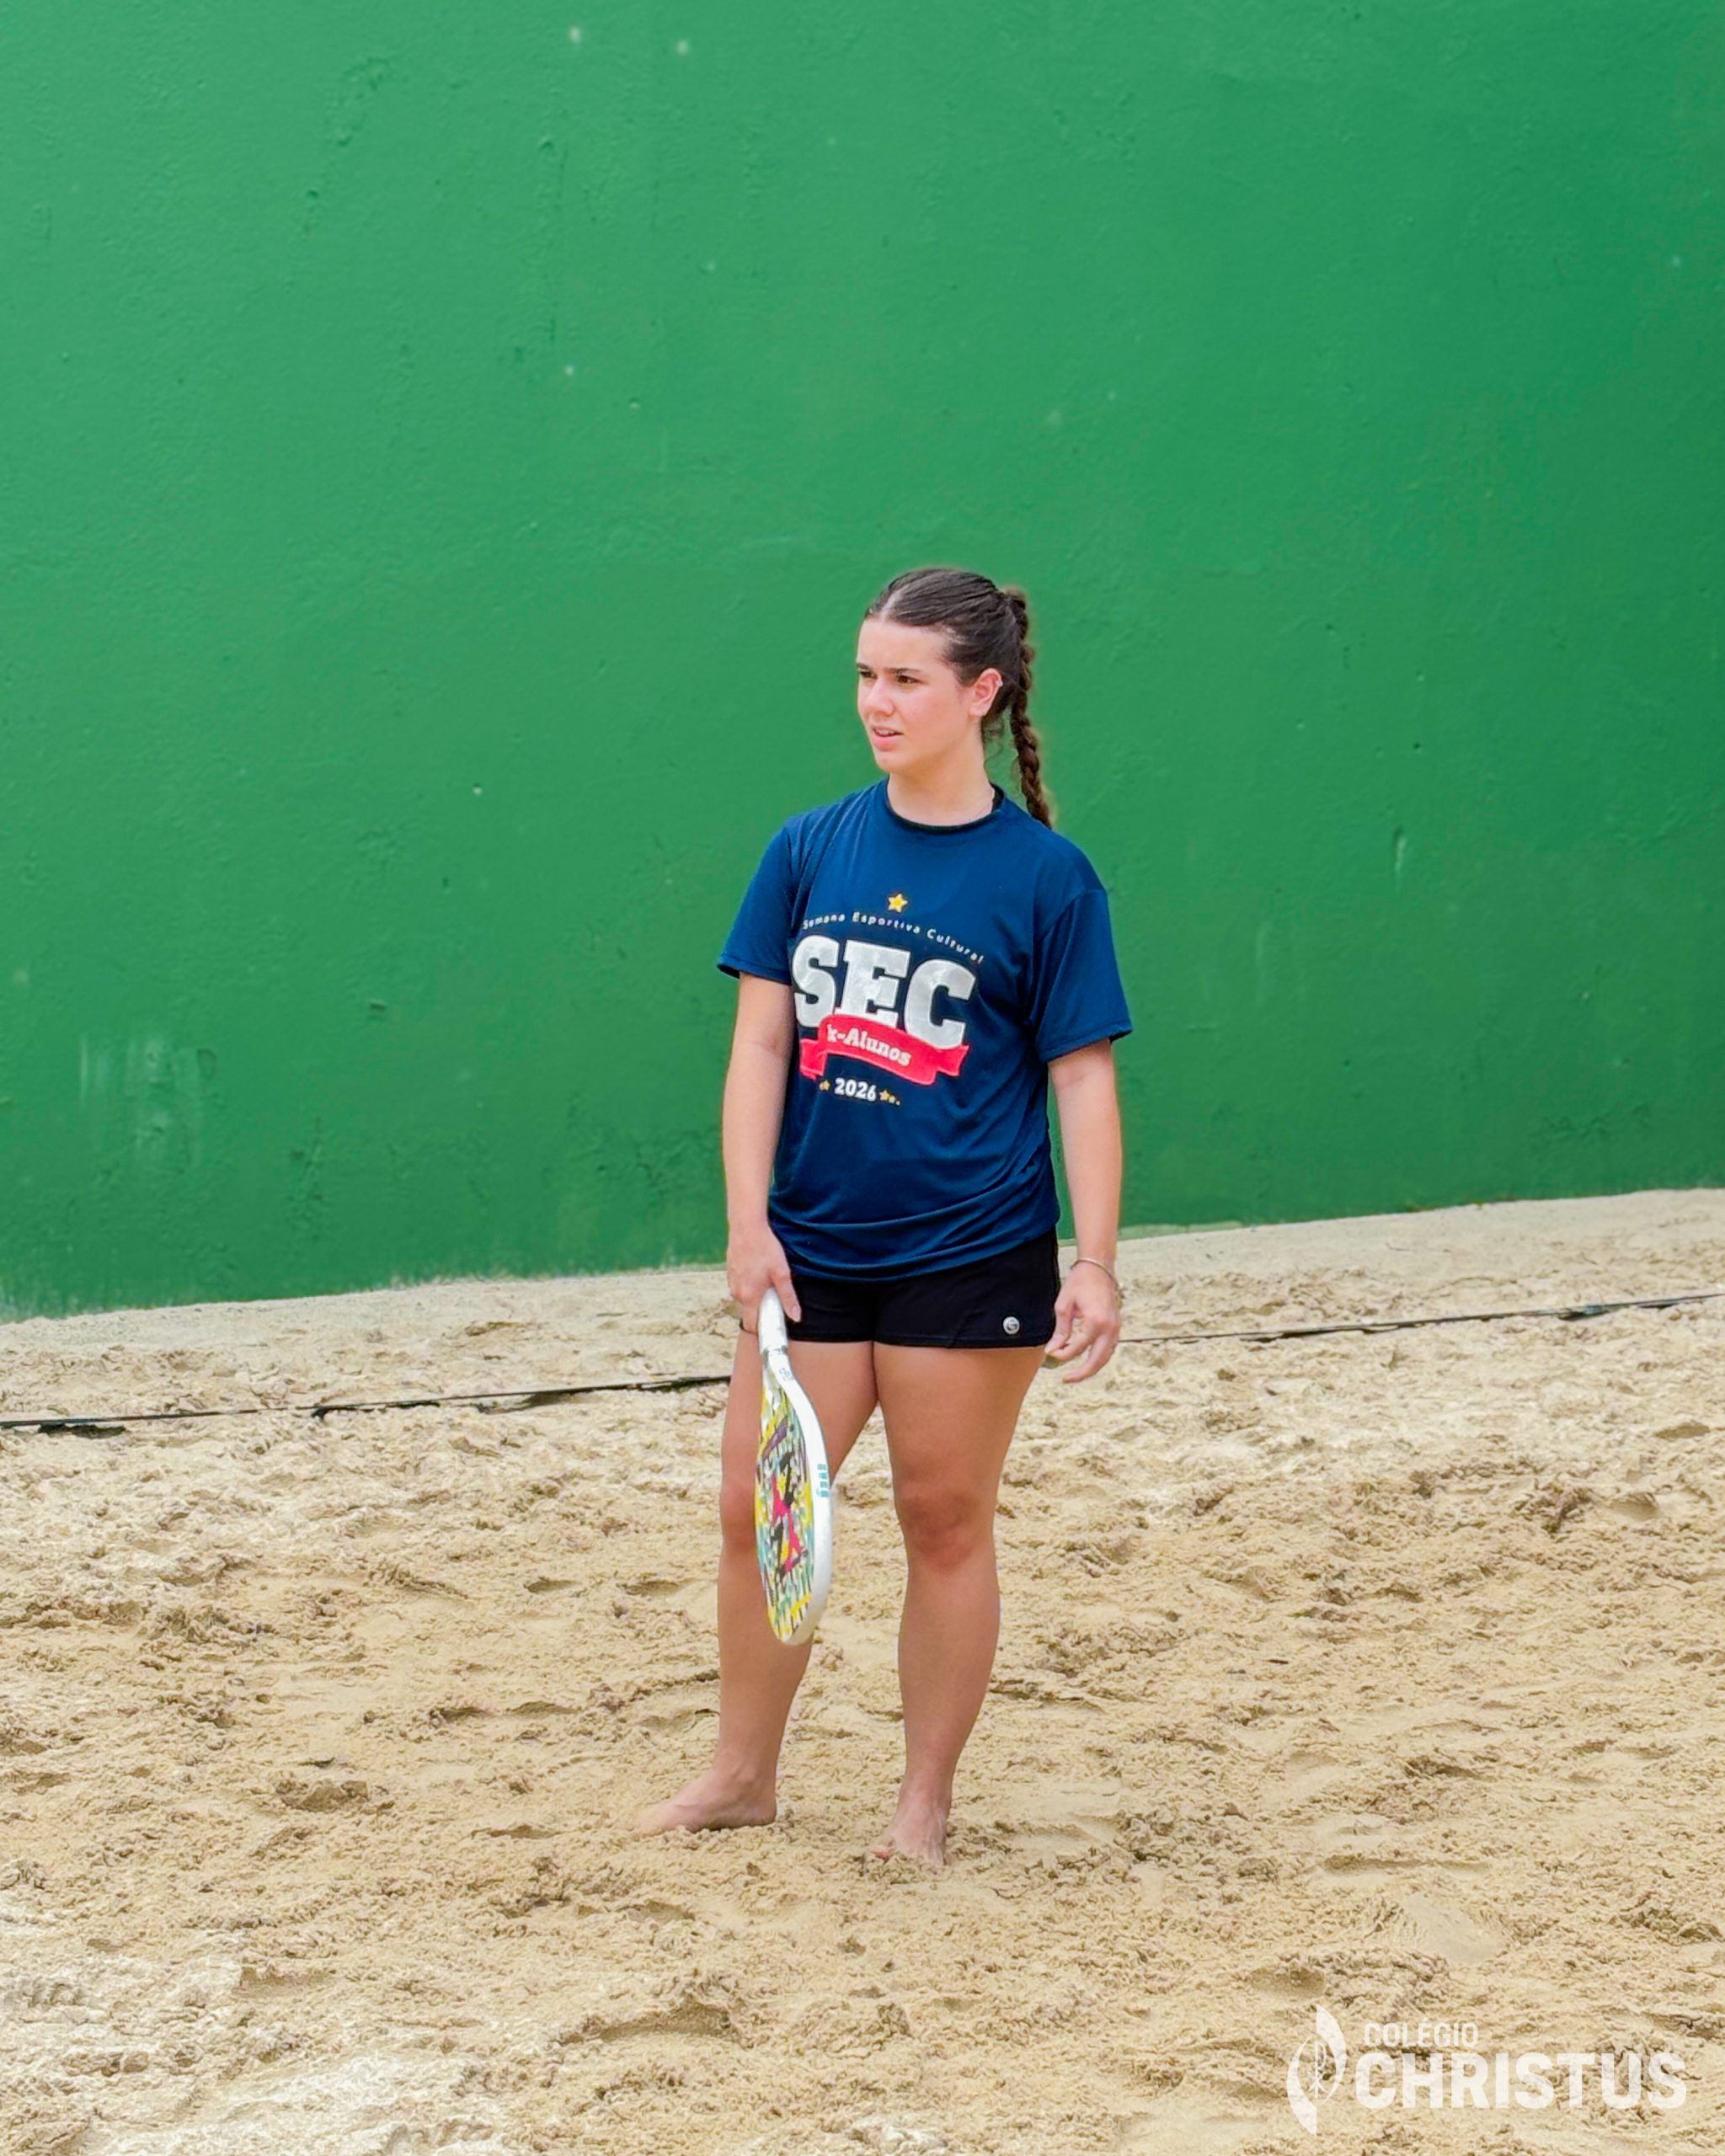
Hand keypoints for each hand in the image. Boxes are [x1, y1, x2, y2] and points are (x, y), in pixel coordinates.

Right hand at [727, 1221, 801, 1331]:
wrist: (747, 1226)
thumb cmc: (764, 1248)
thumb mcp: (781, 1273)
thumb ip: (788, 1297)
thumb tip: (796, 1317)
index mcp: (749, 1296)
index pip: (751, 1325)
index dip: (763, 1329)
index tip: (773, 1328)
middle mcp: (737, 1292)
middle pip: (750, 1310)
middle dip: (762, 1308)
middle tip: (775, 1296)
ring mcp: (731, 1282)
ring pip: (745, 1297)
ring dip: (755, 1294)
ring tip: (767, 1278)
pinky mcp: (730, 1272)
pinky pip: (741, 1285)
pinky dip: (749, 1283)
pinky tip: (758, 1269)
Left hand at [1043, 1262, 1119, 1381]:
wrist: (1098, 1268)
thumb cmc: (1080, 1283)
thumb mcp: (1064, 1305)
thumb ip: (1061, 1330)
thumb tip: (1053, 1350)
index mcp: (1095, 1321)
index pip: (1078, 1347)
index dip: (1063, 1354)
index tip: (1050, 1354)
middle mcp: (1109, 1327)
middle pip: (1097, 1359)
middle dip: (1082, 1373)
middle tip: (1066, 1380)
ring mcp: (1116, 1327)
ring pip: (1106, 1357)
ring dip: (1092, 1368)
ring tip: (1075, 1374)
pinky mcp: (1117, 1326)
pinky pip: (1109, 1348)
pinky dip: (1099, 1357)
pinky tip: (1087, 1361)